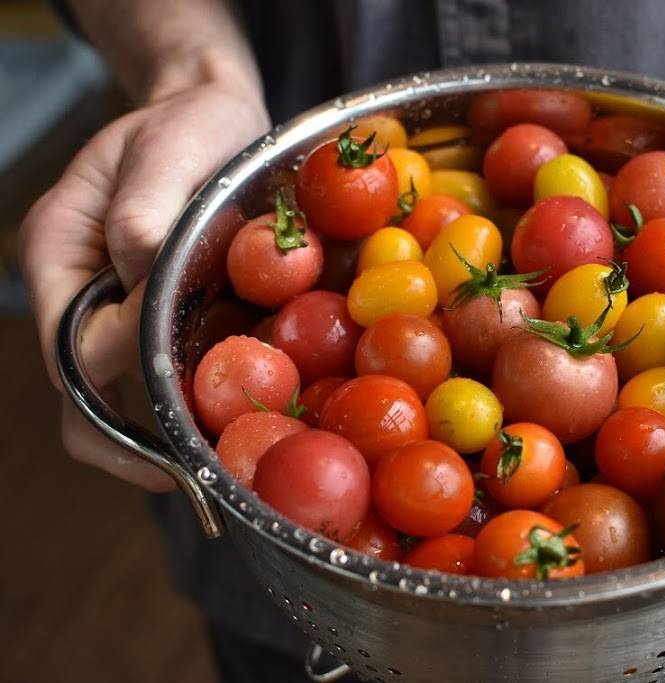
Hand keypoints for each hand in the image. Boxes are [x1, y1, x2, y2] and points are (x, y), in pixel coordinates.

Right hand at [19, 82, 269, 489]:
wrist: (212, 118)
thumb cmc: (191, 124)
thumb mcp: (173, 143)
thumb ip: (147, 207)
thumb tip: (135, 267)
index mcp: (60, 250)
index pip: (72, 340)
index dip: (120, 373)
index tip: (179, 394)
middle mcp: (78, 291)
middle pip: (80, 390)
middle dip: (130, 439)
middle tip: (191, 476)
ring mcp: (115, 310)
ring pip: (114, 396)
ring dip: (155, 434)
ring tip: (211, 467)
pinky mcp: (156, 319)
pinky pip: (156, 376)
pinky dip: (182, 406)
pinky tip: (228, 426)